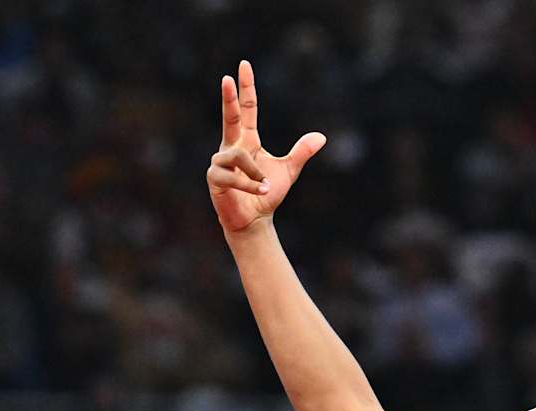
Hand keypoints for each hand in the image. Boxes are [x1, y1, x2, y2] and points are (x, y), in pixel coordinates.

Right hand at [204, 59, 325, 235]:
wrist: (255, 220)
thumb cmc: (266, 194)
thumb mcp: (288, 171)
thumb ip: (301, 152)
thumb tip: (321, 137)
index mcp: (247, 140)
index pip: (247, 110)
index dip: (246, 89)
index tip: (243, 66)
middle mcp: (231, 146)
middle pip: (230, 117)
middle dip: (229, 99)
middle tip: (227, 78)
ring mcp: (220, 161)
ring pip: (237, 156)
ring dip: (254, 174)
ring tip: (263, 187)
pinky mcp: (214, 178)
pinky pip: (232, 175)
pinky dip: (248, 184)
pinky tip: (257, 191)